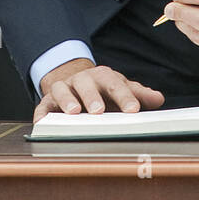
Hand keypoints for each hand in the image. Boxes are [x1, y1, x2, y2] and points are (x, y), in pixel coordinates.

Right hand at [34, 57, 163, 122]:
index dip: (125, 97)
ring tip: (73, 113)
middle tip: (99, 111)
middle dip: (92, 97)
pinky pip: (42, 106)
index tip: (133, 111)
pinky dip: (41, 113)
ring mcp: (64, 89)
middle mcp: (82, 80)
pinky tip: (42, 122)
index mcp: (103, 77)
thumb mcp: (121, 89)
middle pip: (86, 84)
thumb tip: (158, 99)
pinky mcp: (47, 101)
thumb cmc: (103, 91)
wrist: (76, 83)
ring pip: (62, 91)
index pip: (115, 84)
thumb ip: (138, 94)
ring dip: (67, 101)